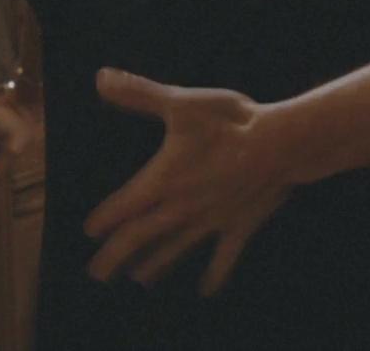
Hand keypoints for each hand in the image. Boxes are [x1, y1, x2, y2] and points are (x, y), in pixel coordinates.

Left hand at [85, 68, 290, 296]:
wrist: (280, 144)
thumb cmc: (229, 122)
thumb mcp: (181, 103)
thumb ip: (139, 94)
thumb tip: (100, 77)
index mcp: (163, 180)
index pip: (122, 208)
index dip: (103, 220)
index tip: (89, 232)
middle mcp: (181, 208)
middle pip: (139, 239)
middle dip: (115, 257)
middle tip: (97, 275)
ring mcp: (210, 221)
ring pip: (174, 251)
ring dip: (153, 267)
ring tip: (139, 281)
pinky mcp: (238, 227)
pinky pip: (223, 259)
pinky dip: (213, 277)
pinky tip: (206, 291)